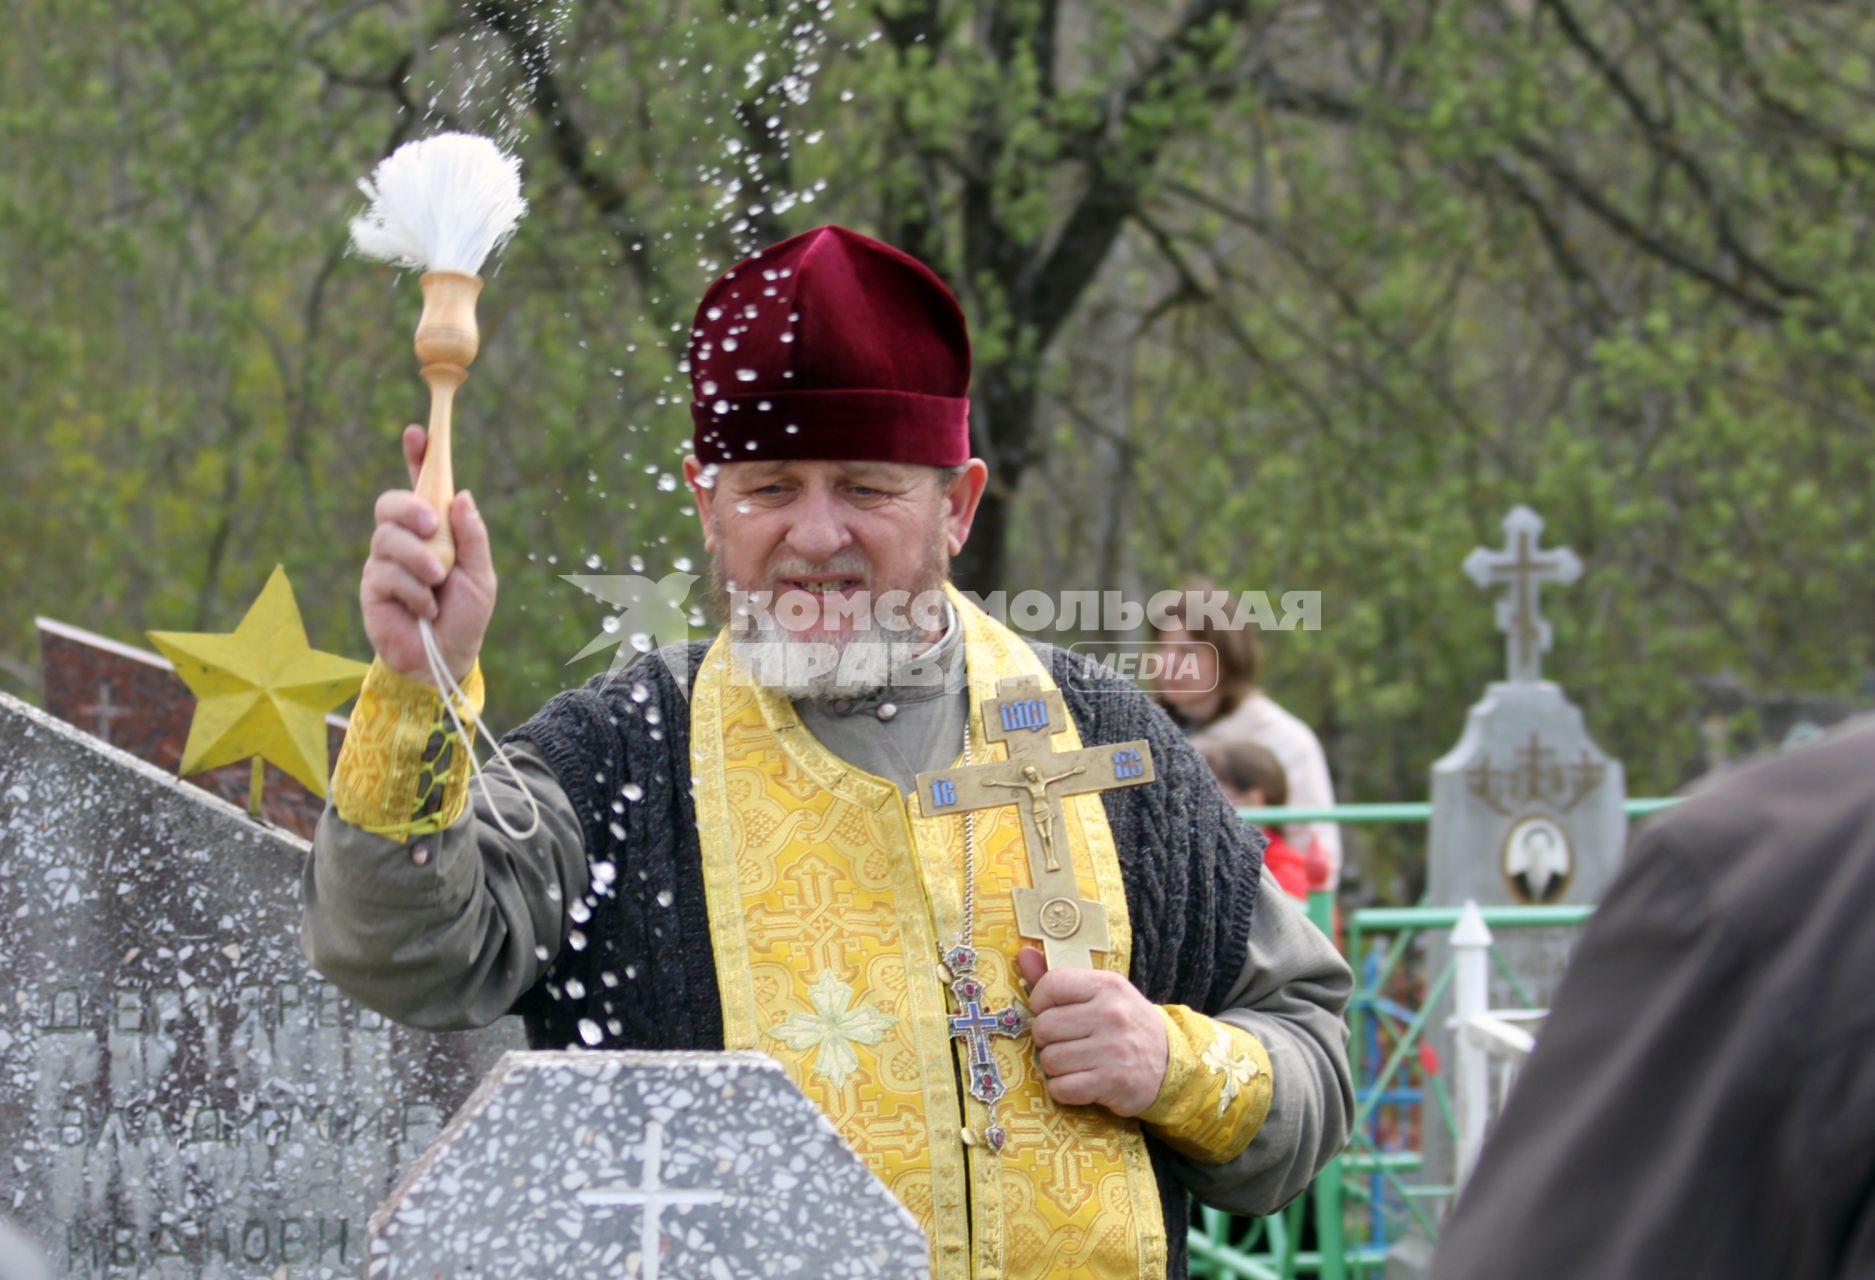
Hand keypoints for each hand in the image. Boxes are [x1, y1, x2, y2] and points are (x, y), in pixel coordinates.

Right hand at [360, 425, 495, 683]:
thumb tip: (462, 496)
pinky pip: (386, 573)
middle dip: (409, 508)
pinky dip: (413, 590)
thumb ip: (473, 537)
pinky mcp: (372, 587)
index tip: (417, 432)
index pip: (421, 486)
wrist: (446, 659)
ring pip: (387, 538)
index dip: (418, 458)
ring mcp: (385, 562)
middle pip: (389, 503)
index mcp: (435, 531)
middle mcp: (406, 540)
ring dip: (418, 558)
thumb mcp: (481, 576)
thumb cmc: (466, 617)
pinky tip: (425, 608)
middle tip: (430, 525)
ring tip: (438, 580)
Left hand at [1016, 946, 1168, 1117]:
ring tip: (1076, 1062)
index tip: (1049, 1011)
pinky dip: (1065, 1089)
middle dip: (1047, 1039)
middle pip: (1044, 1027)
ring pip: (1050, 1060)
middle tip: (1065, 1041)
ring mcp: (1112, 1050)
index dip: (1040, 1001)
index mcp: (1107, 986)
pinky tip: (1081, 1081)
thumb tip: (1024, 955)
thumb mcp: (1101, 994)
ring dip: (1056, 1066)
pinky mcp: (1111, 1082)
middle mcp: (1111, 1015)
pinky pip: (1062, 1088)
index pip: (1052, 984)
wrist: (1169, 1063)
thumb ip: (1060, 978)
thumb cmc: (1126, 1024)